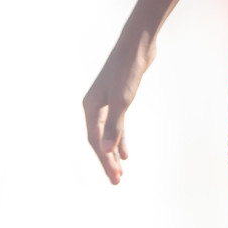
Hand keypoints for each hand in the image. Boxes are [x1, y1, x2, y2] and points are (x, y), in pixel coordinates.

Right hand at [82, 43, 150, 184]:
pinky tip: (125, 152)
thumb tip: (107, 151)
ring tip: (120, 171)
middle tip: (116, 181)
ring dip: (113, 153)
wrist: (136, 46)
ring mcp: (105, 102)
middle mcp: (94, 107)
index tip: (115, 178)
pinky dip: (120, 139)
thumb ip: (115, 126)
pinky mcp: (118, 99)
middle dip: (107, 161)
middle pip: (99, 140)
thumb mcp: (122, 100)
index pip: (96, 142)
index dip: (105, 161)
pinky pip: (116, 126)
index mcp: (91, 108)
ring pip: (107, 134)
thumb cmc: (127, 70)